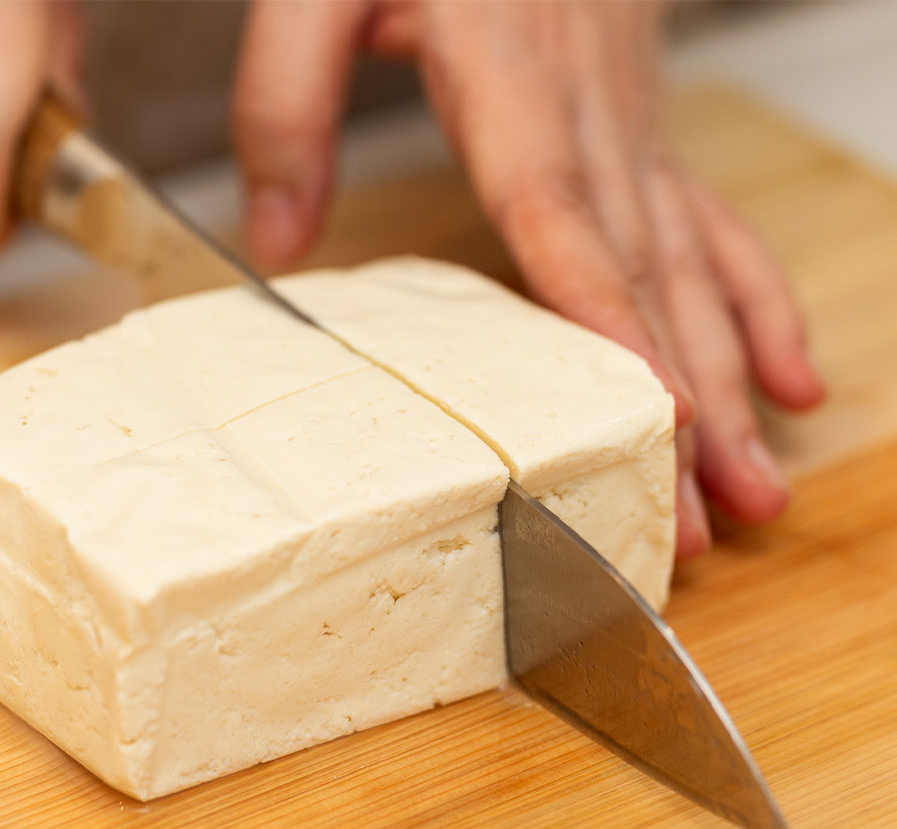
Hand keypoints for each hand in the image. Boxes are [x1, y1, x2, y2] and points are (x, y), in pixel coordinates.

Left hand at [233, 0, 825, 556]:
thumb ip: (286, 103)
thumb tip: (278, 247)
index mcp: (506, 73)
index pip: (558, 209)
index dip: (605, 313)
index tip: (654, 411)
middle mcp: (588, 109)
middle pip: (639, 272)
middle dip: (680, 405)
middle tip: (703, 517)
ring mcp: (630, 125)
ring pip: (690, 268)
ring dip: (729, 385)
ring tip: (756, 489)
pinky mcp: (642, 133)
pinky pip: (714, 225)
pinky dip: (755, 305)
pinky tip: (789, 379)